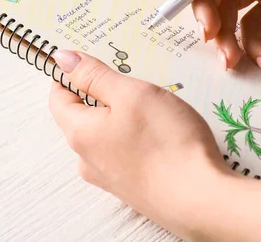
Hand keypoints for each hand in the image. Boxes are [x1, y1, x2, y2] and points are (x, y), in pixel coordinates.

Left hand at [48, 50, 235, 240]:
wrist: (202, 201)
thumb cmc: (167, 142)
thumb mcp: (130, 93)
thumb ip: (94, 75)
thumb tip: (62, 59)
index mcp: (79, 133)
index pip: (58, 97)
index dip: (70, 74)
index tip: (93, 59)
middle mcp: (87, 159)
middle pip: (82, 116)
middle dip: (101, 93)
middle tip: (132, 80)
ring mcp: (109, 177)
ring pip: (105, 134)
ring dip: (121, 116)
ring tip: (152, 106)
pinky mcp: (132, 188)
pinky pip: (123, 152)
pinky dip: (135, 137)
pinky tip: (160, 133)